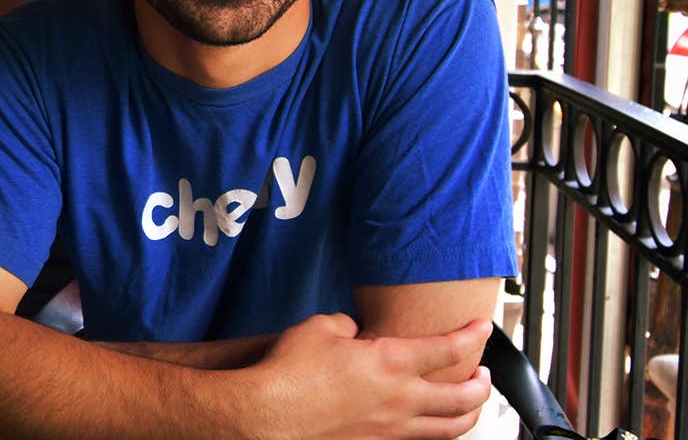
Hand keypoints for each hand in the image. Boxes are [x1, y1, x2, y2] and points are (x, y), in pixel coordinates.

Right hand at [252, 314, 491, 439]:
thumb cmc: (291, 371)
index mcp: (390, 363)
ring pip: (448, 430)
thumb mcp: (321, 327)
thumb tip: (355, 333)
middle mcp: (400, 399)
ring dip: (468, 416)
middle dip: (482, 385)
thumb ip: (348, 326)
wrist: (269, 414)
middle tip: (484, 375)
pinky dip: (431, 434)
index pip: (448, 348)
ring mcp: (390, 429)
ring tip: (471, 406)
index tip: (481, 327)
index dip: (471, 335)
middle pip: (463, 398)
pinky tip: (426, 426)